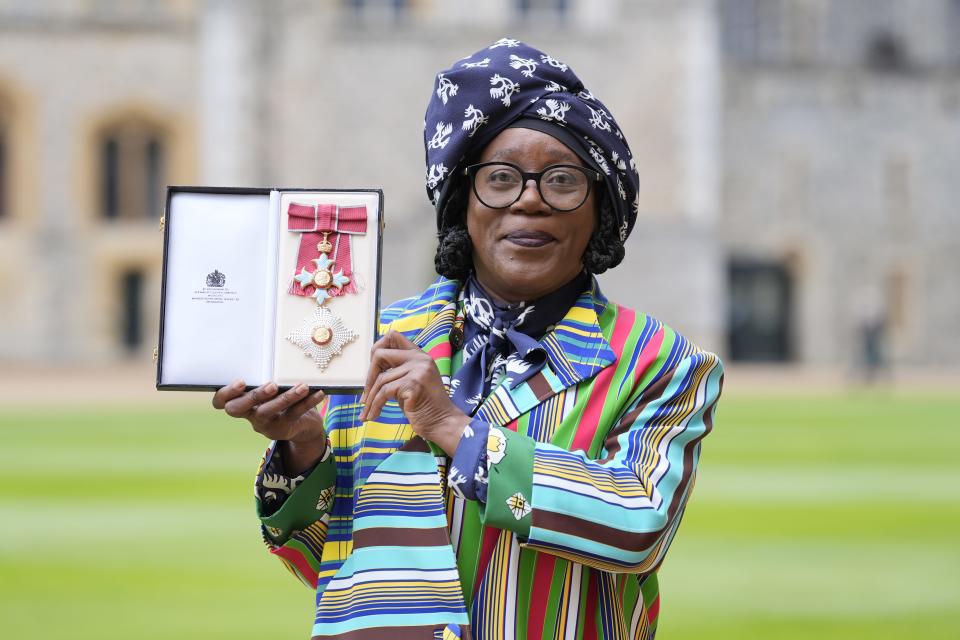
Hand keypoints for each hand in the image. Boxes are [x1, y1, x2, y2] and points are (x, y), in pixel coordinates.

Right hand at [212, 380, 327, 473]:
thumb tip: (276, 349)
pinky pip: (295, 414)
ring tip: (302, 387)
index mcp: (242, 402)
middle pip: (238, 409)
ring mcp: (265, 424)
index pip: (221, 402)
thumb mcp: (273, 388)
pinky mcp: (283, 429)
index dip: (226, 394)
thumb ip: (268, 376)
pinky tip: (318, 392)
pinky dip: (308, 402)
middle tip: (272, 385)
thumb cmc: (283, 398)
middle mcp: (249, 414)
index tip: (241, 381)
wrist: (303, 425)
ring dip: (286, 398)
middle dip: (254, 396)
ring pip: (269, 411)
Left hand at [360, 330, 468, 455]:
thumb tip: (371, 370)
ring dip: (371, 399)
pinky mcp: (414, 383)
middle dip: (368, 377)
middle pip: (380, 354)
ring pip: (380, 379)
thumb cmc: (425, 407)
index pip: (392, 336)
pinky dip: (375, 406)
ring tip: (367, 413)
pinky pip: (384, 393)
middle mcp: (419, 358)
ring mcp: (418, 370)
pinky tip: (374, 416)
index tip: (373, 370)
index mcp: (419, 355)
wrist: (443, 423)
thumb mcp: (411, 382)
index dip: (377, 349)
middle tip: (365, 396)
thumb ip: (397, 371)